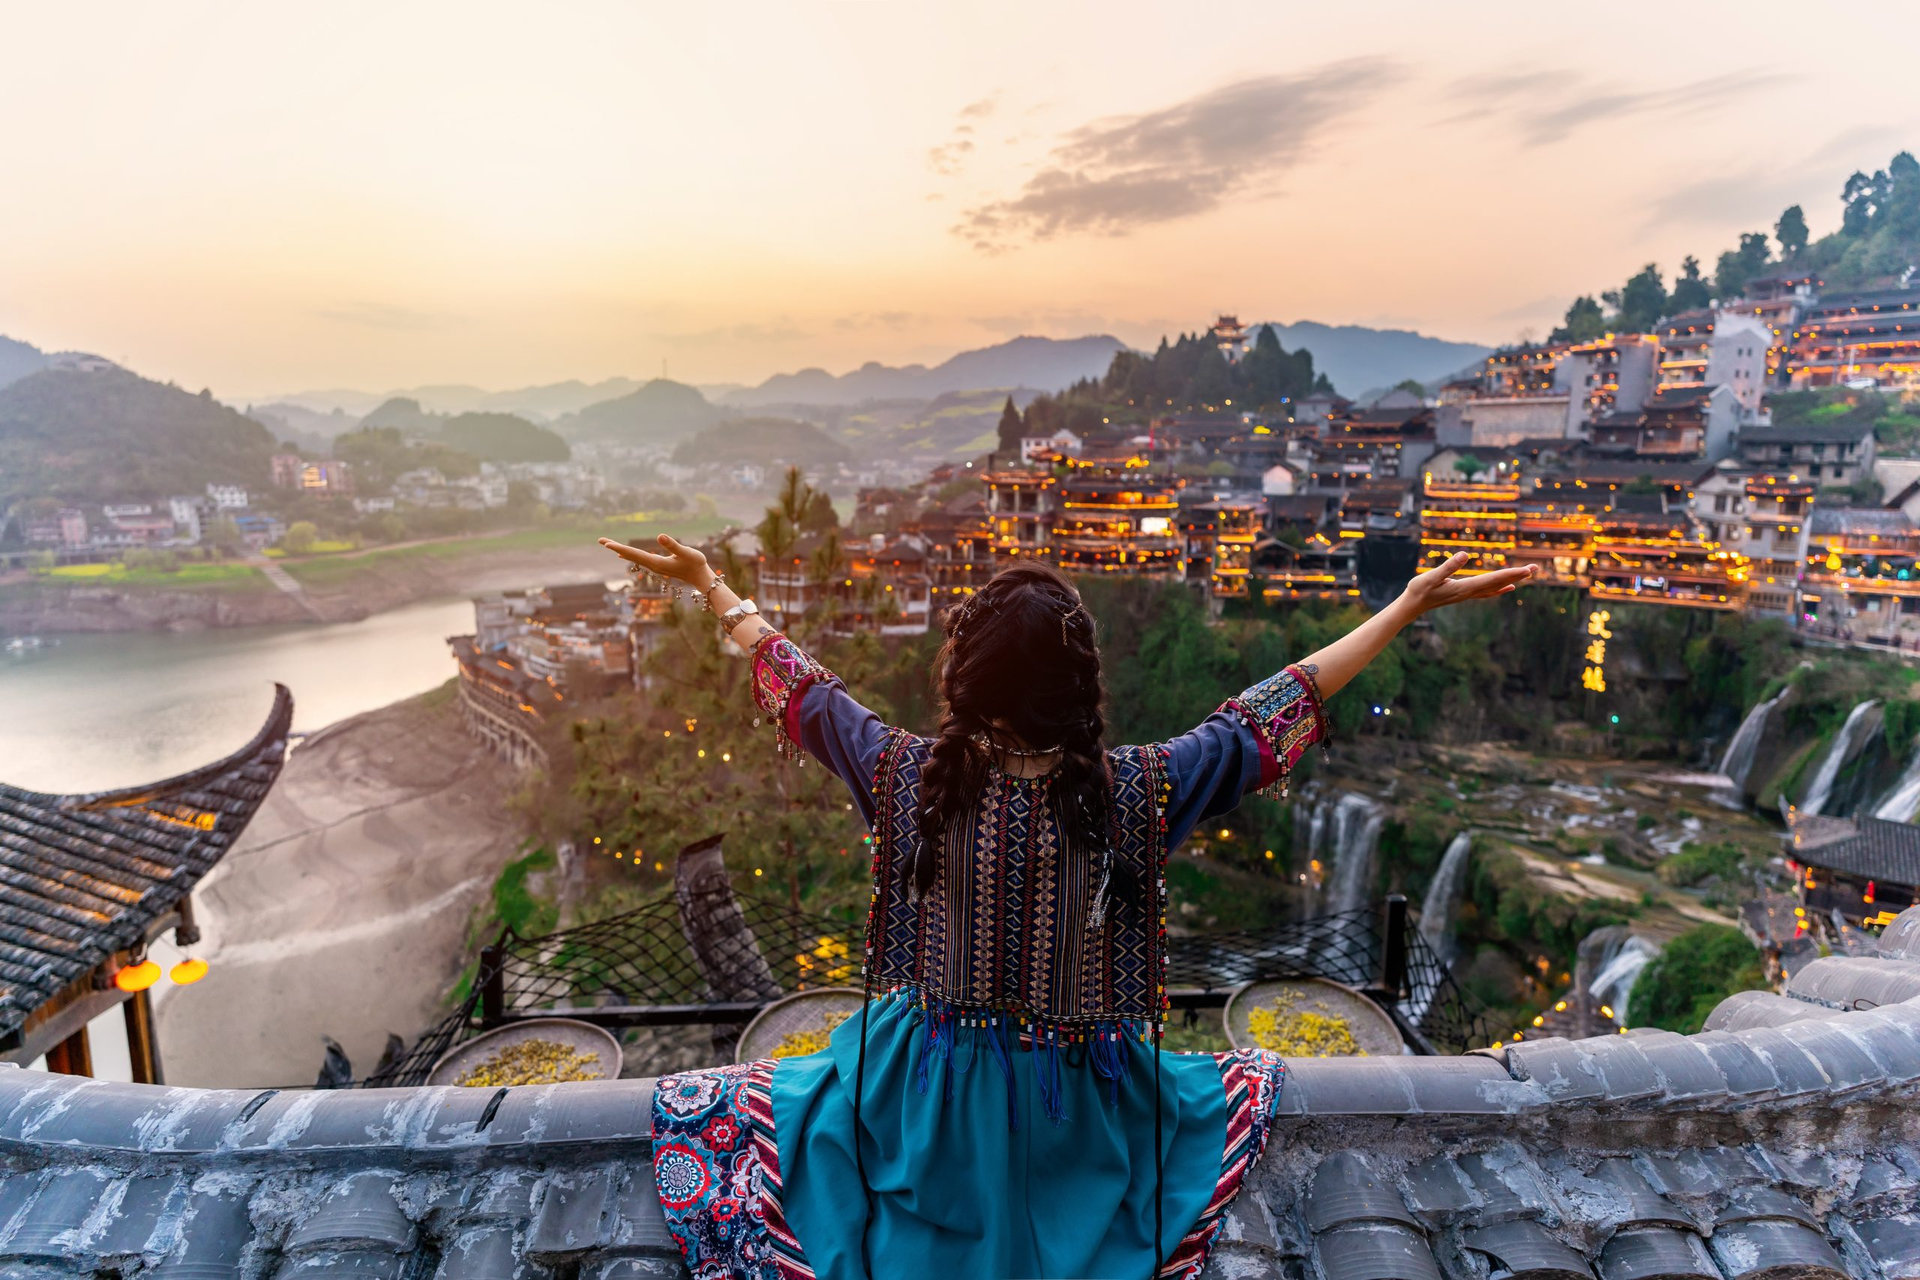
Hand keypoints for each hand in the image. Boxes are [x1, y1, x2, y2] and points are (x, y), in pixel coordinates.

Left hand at [598, 533, 713, 588]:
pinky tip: (622, 554)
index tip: (606, 544)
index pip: (634, 554)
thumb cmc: (696, 564)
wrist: (701, 577)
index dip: (620, 548)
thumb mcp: (686, 552)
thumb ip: (673, 545)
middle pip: (630, 556)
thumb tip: (659, 536)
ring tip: (608, 544)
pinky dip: (628, 554)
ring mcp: (654, 566)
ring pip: (633, 557)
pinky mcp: (658, 565)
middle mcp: (652, 565)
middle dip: (615, 547)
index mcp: (656, 563)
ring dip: (620, 550)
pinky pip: (638, 558)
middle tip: (600, 540)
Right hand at [1401, 552, 1535, 613]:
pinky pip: (1488, 591)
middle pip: (1499, 583)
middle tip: (1536, 568)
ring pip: (1496, 587)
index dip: (1511, 574)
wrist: (1412, 606)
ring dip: (1512, 580)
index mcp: (1464, 588)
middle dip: (1518, 575)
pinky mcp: (1464, 594)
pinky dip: (1501, 588)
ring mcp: (1468, 594)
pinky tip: (1509, 587)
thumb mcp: (1430, 577)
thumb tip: (1465, 554)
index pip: (1492, 580)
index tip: (1527, 570)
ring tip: (1528, 574)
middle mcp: (1470, 592)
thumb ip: (1447, 566)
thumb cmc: (1418, 591)